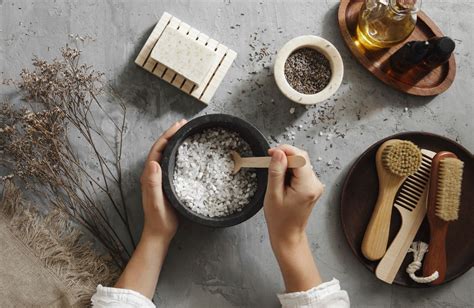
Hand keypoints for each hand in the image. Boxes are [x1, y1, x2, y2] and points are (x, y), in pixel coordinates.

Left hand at [140, 119, 186, 241]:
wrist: (159, 233)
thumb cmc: (159, 220)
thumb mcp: (156, 202)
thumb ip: (153, 184)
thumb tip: (154, 163)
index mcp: (149, 175)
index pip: (158, 149)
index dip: (167, 136)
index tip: (179, 126)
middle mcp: (152, 174)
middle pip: (162, 148)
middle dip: (172, 134)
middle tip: (185, 124)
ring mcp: (159, 178)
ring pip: (167, 154)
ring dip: (175, 142)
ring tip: (186, 133)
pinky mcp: (166, 183)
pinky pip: (172, 163)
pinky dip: (179, 153)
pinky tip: (187, 153)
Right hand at [264, 144, 323, 248]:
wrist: (288, 233)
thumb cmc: (280, 219)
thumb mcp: (273, 194)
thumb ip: (276, 171)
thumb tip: (278, 153)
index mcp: (307, 186)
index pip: (300, 157)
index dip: (284, 151)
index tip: (270, 153)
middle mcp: (315, 184)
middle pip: (302, 158)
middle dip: (285, 157)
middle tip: (270, 164)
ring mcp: (315, 184)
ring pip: (301, 163)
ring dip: (287, 165)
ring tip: (276, 179)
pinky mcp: (312, 185)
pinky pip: (301, 170)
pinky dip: (290, 171)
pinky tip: (283, 181)